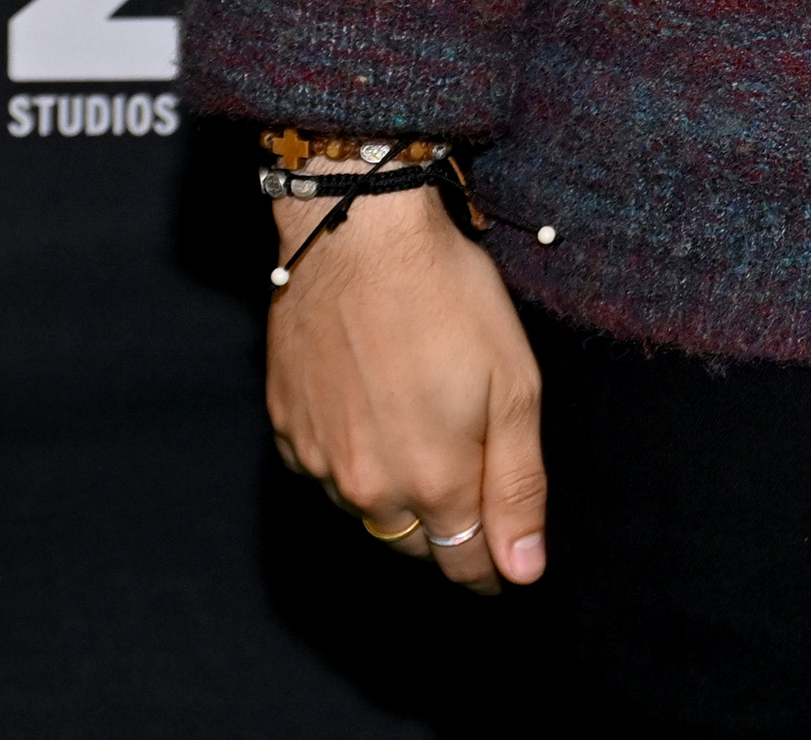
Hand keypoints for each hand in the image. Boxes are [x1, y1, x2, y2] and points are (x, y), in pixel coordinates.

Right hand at [266, 187, 549, 589]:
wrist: (358, 237)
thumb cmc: (449, 300)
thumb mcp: (513, 387)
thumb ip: (518, 486)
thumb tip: (523, 572)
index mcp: (434, 482)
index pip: (465, 563)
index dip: (492, 571)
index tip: (507, 568)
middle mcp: (369, 487)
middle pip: (416, 545)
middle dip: (449, 534)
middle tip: (474, 495)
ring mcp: (320, 460)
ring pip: (368, 512)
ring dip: (399, 500)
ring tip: (425, 446)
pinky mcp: (286, 429)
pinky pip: (327, 474)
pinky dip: (354, 464)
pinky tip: (375, 420)